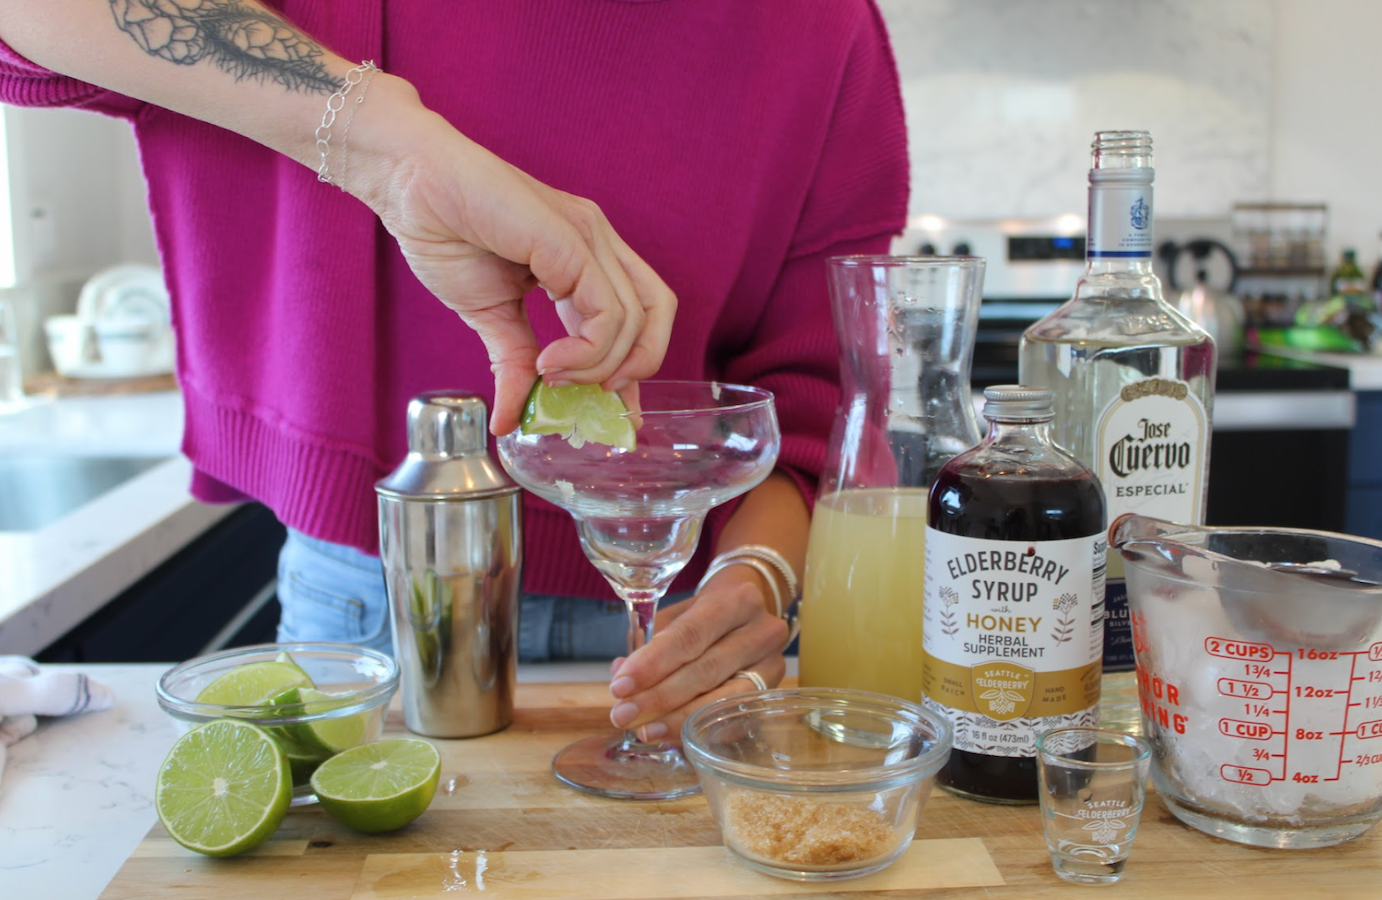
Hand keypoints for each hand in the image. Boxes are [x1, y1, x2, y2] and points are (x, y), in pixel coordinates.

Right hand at [348, 77, 675, 433]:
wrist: (409, 183)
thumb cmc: (446, 233)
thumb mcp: (490, 317)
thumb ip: (515, 364)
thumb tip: (511, 420)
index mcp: (584, 258)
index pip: (636, 318)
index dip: (632, 371)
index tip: (615, 415)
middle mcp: (596, 243)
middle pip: (657, 314)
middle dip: (635, 369)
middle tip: (592, 399)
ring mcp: (588, 236)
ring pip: (633, 320)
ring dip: (597, 367)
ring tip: (551, 376)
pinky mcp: (570, 239)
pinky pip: (606, 309)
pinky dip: (587, 350)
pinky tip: (551, 361)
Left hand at [606, 579, 788, 743]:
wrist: (749, 612)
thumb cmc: (706, 614)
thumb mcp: (678, 614)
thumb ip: (649, 642)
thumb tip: (620, 672)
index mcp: (735, 600)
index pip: (690, 635)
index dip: (653, 664)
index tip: (621, 686)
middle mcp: (762, 631)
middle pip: (705, 670)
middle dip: (659, 696)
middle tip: (623, 715)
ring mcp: (773, 663)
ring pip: (722, 698)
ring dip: (678, 719)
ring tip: (645, 730)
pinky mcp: (773, 692)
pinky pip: (735, 718)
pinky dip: (701, 728)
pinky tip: (673, 736)